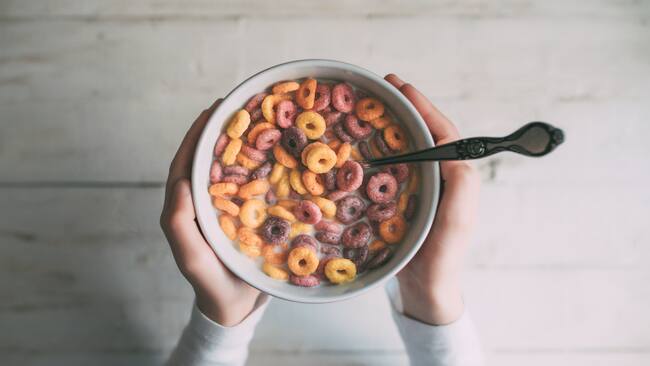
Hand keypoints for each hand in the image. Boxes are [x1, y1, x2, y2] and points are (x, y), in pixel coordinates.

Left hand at [160, 99, 261, 326]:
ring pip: (229, 169)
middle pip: (207, 159)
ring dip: (240, 144)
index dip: (196, 134)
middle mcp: (202, 202)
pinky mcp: (243, 216)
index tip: (214, 109)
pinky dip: (259, 166)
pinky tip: (277, 154)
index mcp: (183, 207)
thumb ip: (178, 222)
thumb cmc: (210, 283)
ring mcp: (223, 208)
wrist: (234, 306)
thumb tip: (180, 180)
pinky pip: (249, 185)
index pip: (185, 162)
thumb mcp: (191, 256)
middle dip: (220, 130)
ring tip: (259, 120)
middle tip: (240, 105)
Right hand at [385, 74, 479, 324]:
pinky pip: (393, 166)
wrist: (426, 290)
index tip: (403, 88)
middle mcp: (439, 178)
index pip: (442, 134)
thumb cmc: (441, 259)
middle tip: (385, 85)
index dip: (424, 109)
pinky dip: (382, 147)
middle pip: (426, 134)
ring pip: (409, 147)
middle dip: (408, 107)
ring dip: (394, 122)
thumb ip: (460, 188)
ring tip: (374, 103)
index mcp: (454, 179)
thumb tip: (450, 149)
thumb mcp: (455, 224)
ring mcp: (421, 188)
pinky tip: (364, 142)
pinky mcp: (404, 200)